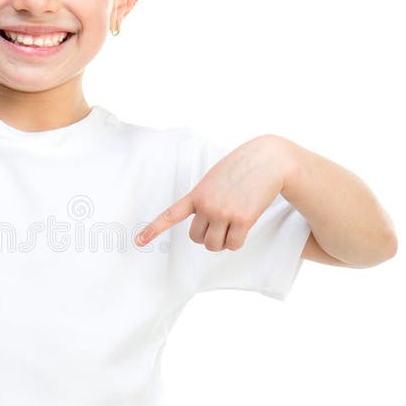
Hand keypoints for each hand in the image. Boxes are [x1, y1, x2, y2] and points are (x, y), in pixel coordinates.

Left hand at [135, 135, 288, 249]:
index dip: (154, 229)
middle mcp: (206, 205)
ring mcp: (224, 213)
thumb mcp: (214, 179)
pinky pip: (233, 245)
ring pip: (213, 245)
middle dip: (208, 236)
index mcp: (196, 194)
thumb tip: (208, 224)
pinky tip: (244, 227)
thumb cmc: (241, 169)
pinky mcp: (243, 219)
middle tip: (221, 224)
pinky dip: (237, 242)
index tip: (138, 241)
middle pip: (196, 238)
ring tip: (233, 224)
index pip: (171, 214)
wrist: (268, 160)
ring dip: (222, 241)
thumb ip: (205, 199)